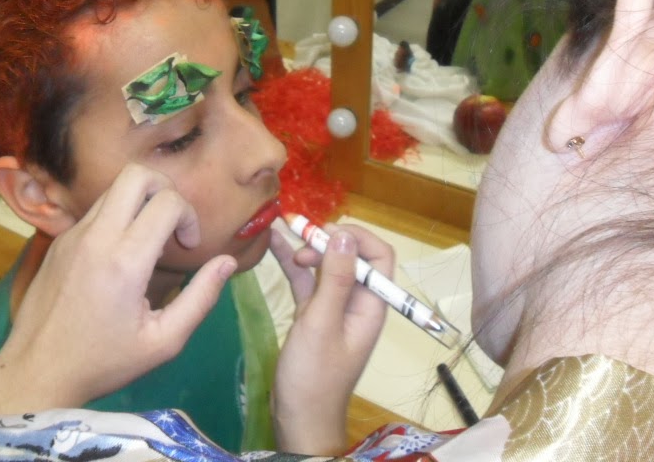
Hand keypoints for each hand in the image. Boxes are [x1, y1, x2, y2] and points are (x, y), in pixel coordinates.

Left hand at [0, 163, 235, 401]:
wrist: (36, 371)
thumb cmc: (104, 362)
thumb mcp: (163, 342)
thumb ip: (201, 299)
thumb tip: (227, 261)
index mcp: (125, 261)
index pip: (167, 202)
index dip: (189, 216)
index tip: (188, 245)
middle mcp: (97, 237)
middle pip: (136, 175)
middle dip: (165, 189)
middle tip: (171, 223)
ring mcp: (73, 235)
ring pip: (114, 189)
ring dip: (139, 203)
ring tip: (147, 241)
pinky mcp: (59, 241)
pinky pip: (95, 211)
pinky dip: (117, 219)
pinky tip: (119, 257)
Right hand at [269, 224, 393, 454]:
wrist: (299, 419)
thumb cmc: (314, 375)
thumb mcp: (322, 323)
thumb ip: (335, 279)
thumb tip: (344, 236)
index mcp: (371, 304)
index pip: (379, 256)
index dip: (357, 237)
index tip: (326, 234)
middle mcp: (357, 302)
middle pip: (351, 257)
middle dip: (328, 241)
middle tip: (300, 238)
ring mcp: (335, 308)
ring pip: (327, 266)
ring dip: (308, 249)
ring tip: (283, 234)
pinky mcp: (314, 315)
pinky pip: (307, 281)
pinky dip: (293, 264)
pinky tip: (275, 246)